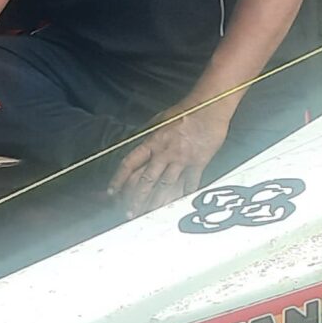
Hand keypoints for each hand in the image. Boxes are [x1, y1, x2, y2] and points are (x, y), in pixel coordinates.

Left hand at [110, 98, 232, 216]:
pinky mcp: (199, 163)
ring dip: (156, 202)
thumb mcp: (159, 121)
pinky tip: (178, 206)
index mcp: (152, 142)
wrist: (209, 108)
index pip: (130, 163)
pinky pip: (190, 183)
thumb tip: (137, 149)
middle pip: (146, 180)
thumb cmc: (184, 112)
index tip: (112, 191)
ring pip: (166, 186)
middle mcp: (165, 153)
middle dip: (136, 199)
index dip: (119, 179)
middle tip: (130, 212)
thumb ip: (148, 137)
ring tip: (149, 214)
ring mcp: (182, 159)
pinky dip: (184, 195)